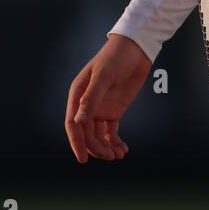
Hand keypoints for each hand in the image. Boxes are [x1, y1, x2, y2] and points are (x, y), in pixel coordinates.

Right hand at [65, 34, 151, 162]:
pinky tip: (123, 149)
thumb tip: (78, 121)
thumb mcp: (103, 76)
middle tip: (110, 156)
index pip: (73, 123)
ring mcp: (100, 109)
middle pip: (86, 133)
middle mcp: (86, 104)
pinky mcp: (114, 111)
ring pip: (98, 136)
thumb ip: (91, 98)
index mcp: (78, 94)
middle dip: (96, 147)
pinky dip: (115, 142)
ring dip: (106, 147)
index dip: (76, 142)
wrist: (135, 50)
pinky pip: (111, 132)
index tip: (83, 158)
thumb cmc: (115, 57)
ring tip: (119, 154)